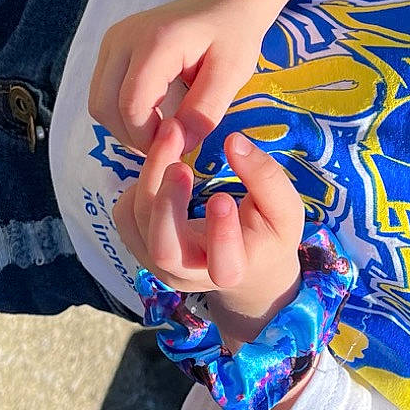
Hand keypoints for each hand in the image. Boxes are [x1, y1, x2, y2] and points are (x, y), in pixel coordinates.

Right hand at [88, 0, 269, 156]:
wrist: (222, 4)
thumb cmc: (232, 36)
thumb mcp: (232, 74)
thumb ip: (205, 111)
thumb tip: (178, 145)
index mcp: (156, 41)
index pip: (131, 104)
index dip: (147, 136)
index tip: (176, 145)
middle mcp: (124, 38)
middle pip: (105, 106)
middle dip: (132, 136)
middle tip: (167, 145)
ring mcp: (112, 41)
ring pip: (98, 102)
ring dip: (123, 127)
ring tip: (160, 131)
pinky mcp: (110, 48)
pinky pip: (102, 93)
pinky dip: (120, 113)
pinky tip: (151, 116)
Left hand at [113, 126, 306, 342]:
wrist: (243, 263)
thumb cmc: (267, 234)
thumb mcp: (284, 211)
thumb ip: (266, 177)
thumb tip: (235, 140)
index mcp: (233, 270)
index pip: (224, 265)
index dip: (220, 234)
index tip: (223, 198)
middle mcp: (189, 273)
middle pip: (165, 249)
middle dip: (168, 204)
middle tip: (180, 163)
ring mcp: (158, 262)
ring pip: (138, 225)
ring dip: (150, 179)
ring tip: (171, 136)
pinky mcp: (140, 244)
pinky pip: (125, 213)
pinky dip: (137, 184)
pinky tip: (162, 161)